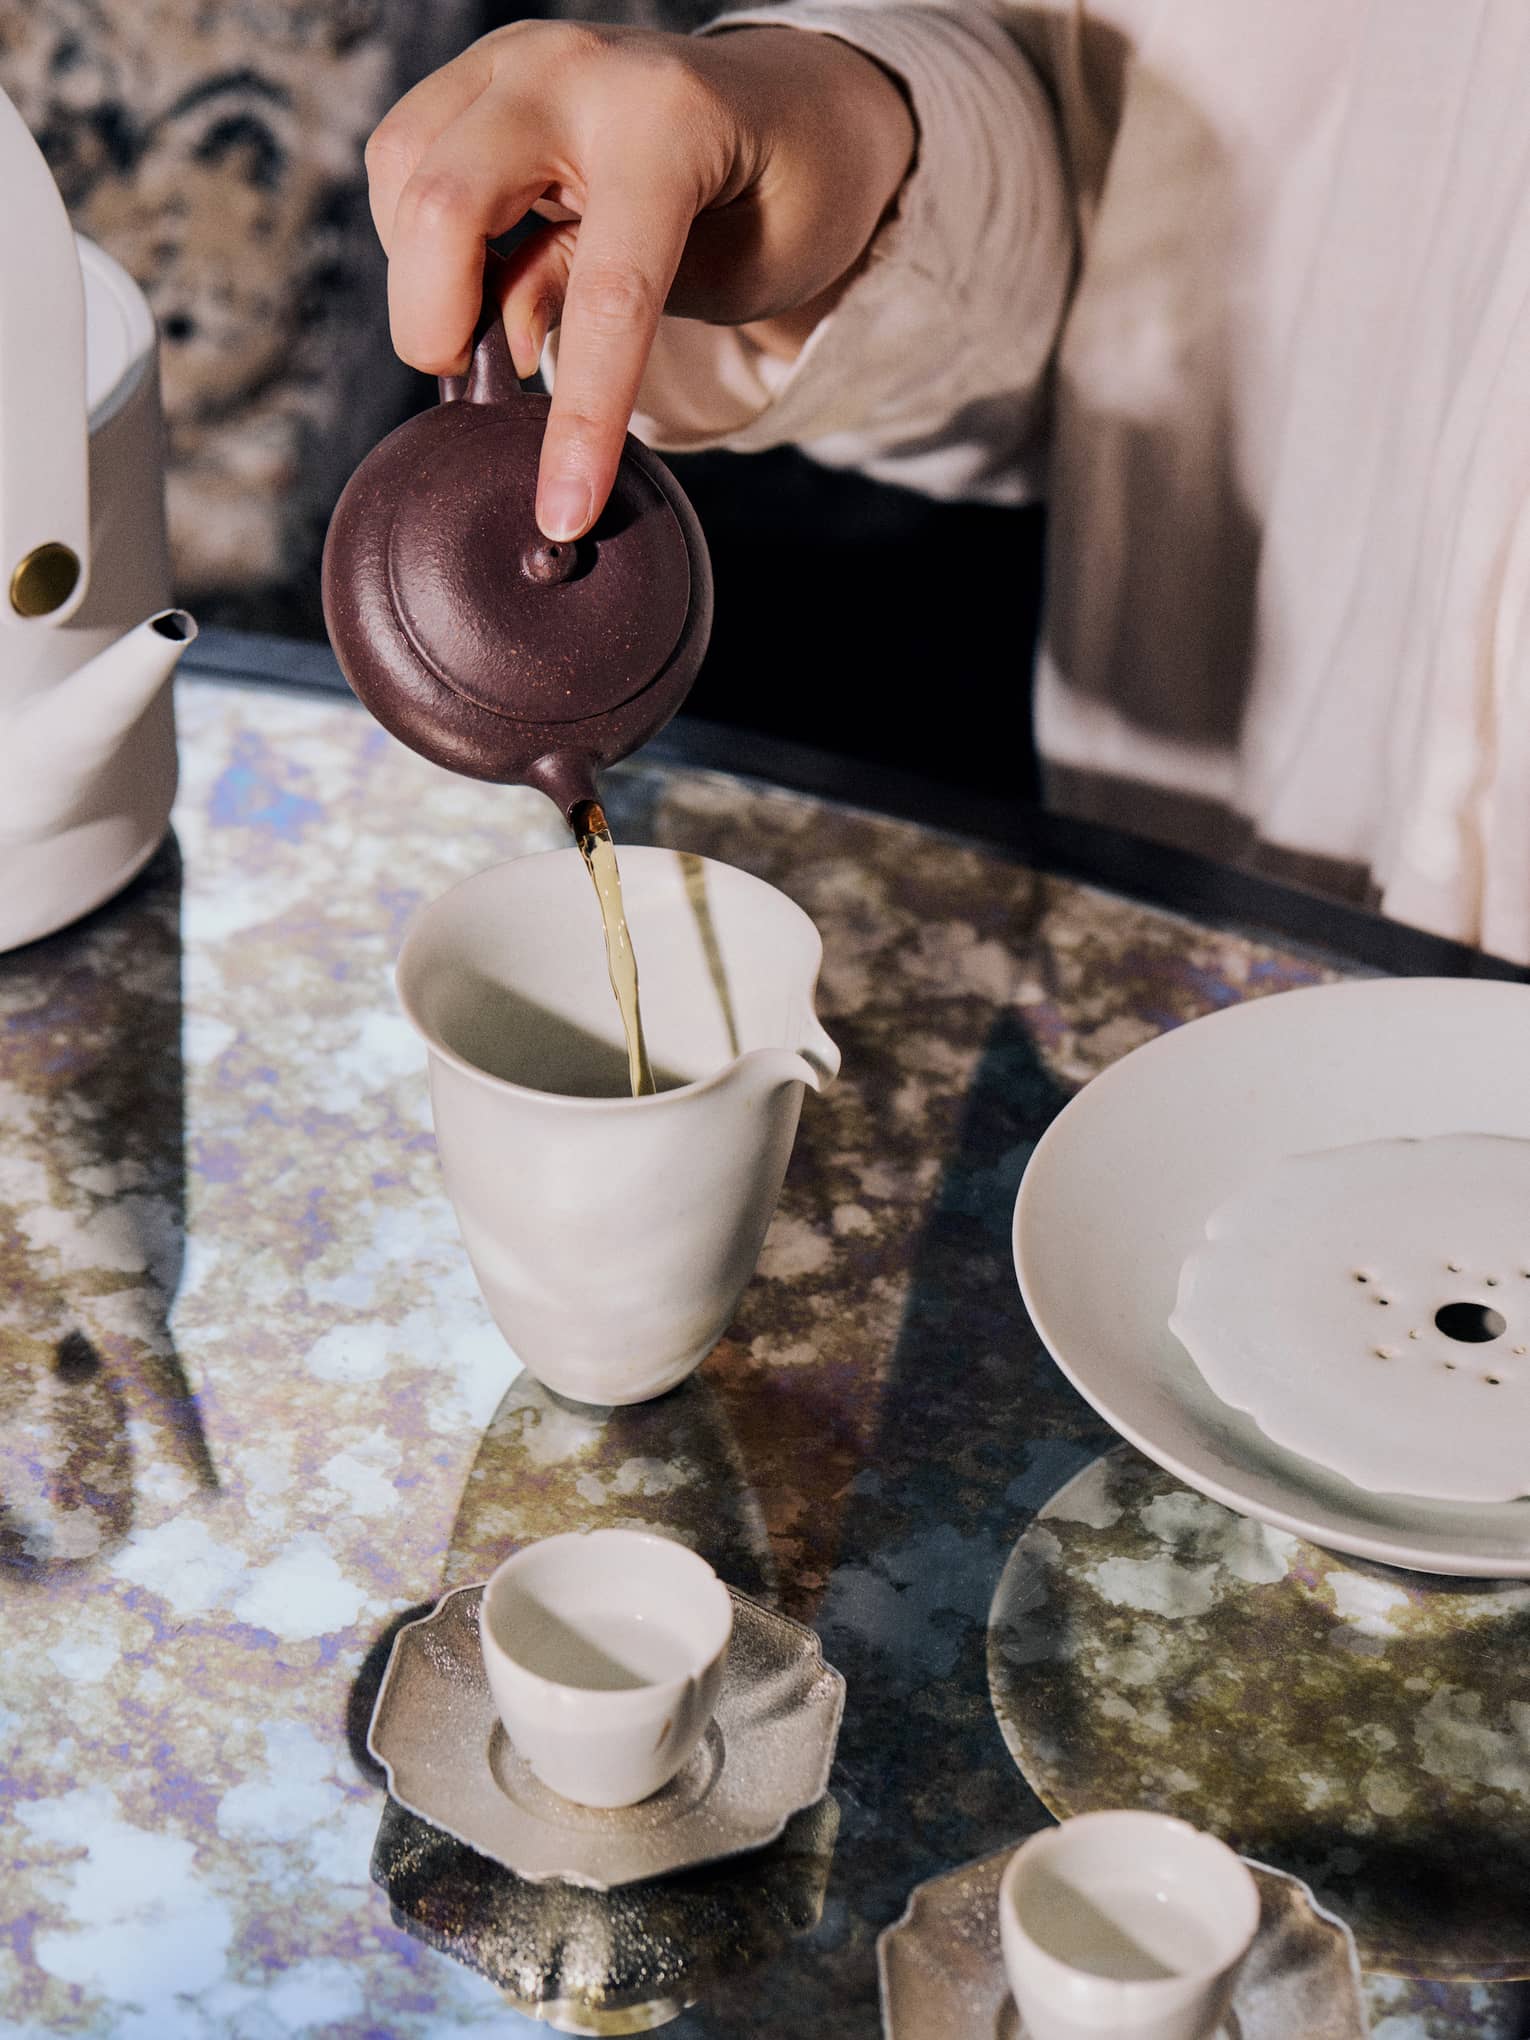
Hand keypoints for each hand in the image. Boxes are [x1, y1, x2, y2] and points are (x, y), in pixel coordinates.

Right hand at [365, 22, 914, 539]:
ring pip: (401, 176)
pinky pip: (401, 158)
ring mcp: (516, 57)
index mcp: (669, 124)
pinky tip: (479, 265)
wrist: (789, 101)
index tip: (563, 515)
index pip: (608, 294)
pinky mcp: (478, 71)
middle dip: (435, 325)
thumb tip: (502, 352)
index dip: (580, 421)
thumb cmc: (779, 195)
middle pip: (444, 207)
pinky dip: (418, 236)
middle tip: (476, 378)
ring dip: (424, 279)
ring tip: (488, 319)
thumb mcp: (730, 272)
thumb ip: (615, 307)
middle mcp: (577, 71)